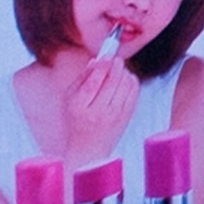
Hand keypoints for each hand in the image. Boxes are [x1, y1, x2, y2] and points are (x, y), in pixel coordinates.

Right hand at [61, 54, 142, 168]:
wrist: (89, 148)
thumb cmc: (76, 120)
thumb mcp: (70, 100)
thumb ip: (82, 79)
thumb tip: (96, 60)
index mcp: (80, 107)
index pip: (94, 83)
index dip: (102, 66)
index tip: (106, 56)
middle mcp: (98, 112)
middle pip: (112, 82)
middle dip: (116, 66)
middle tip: (116, 59)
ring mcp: (115, 115)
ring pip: (126, 86)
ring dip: (124, 73)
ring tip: (118, 70)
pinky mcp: (127, 116)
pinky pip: (134, 92)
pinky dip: (132, 82)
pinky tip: (126, 79)